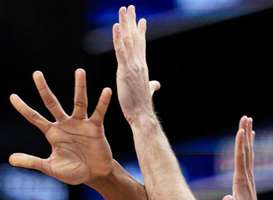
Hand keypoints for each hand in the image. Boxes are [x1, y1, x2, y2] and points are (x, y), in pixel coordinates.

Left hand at [9, 69, 114, 184]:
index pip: (34, 117)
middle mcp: (65, 124)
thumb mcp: (49, 167)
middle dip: (44, 89)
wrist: (94, 176)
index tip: (12, 97)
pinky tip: (106, 91)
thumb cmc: (73, 171)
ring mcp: (80, 124)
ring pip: (79, 102)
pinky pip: (98, 113)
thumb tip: (10, 159)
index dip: (23, 108)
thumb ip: (31, 162)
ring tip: (80, 71)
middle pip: (52, 103)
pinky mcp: (95, 128)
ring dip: (80, 87)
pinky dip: (102, 102)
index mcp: (53, 133)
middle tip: (36, 73)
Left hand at [112, 5, 160, 125]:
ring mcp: (133, 65)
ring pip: (128, 40)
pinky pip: (120, 50)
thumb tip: (156, 84)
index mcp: (142, 66)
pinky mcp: (125, 70)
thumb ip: (152, 86)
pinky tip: (116, 27)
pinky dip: (118, 38)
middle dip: (132, 21)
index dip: (140, 31)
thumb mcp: (147, 91)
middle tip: (130, 7)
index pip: (141, 45)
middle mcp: (139, 62)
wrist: (142, 114)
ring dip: (125, 23)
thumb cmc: (143, 106)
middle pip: (135, 37)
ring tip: (123, 9)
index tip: (141, 19)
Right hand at [222, 116, 262, 199]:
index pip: (240, 159)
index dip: (240, 145)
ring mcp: (248, 176)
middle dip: (245, 134)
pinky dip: (248, 146)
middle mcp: (246, 175)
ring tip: (248, 121)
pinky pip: (248, 158)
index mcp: (241, 181)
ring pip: (248, 152)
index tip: (240, 130)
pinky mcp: (247, 178)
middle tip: (246, 117)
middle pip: (246, 150)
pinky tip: (249, 139)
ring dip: (248, 136)